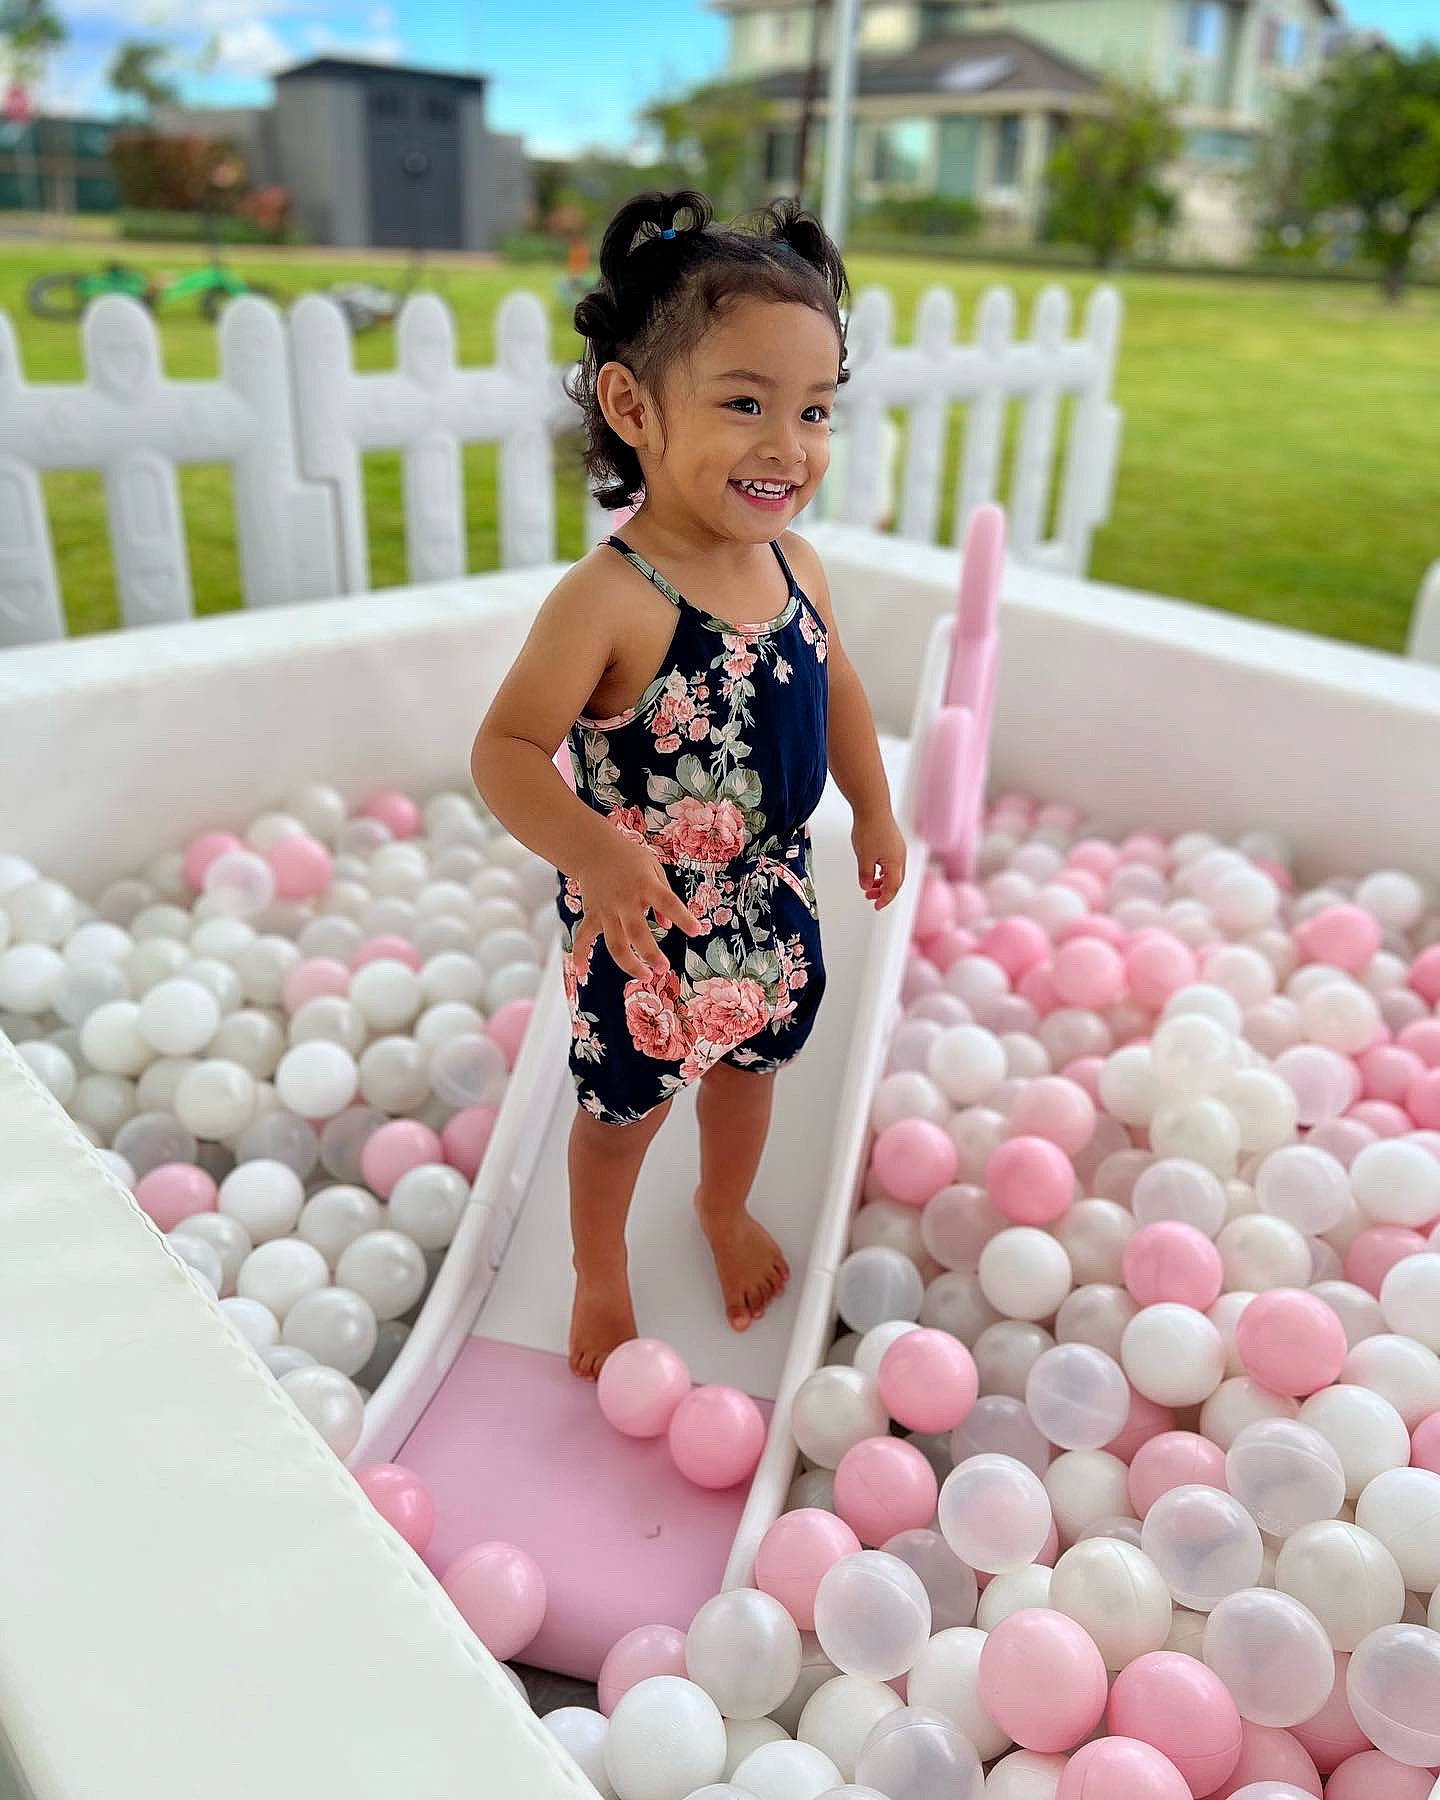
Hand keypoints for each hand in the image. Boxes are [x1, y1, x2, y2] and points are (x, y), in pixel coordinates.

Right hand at [571, 834, 701, 978]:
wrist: (594, 849)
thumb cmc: (630, 860)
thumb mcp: (653, 869)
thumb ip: (663, 897)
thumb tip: (667, 926)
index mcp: (645, 884)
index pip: (667, 902)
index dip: (683, 917)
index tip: (696, 931)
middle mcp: (624, 899)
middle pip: (636, 932)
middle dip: (650, 954)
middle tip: (663, 968)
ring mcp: (605, 909)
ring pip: (614, 942)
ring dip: (628, 963)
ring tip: (645, 976)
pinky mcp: (591, 914)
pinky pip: (583, 937)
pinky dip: (580, 954)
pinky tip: (582, 971)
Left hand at [852, 809, 906, 908]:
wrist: (872, 806)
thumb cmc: (869, 829)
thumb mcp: (864, 857)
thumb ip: (866, 875)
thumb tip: (867, 886)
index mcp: (896, 863)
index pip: (892, 888)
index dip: (884, 899)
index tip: (876, 906)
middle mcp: (901, 857)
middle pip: (895, 881)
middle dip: (883, 891)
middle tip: (870, 897)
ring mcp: (898, 849)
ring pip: (893, 872)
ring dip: (882, 881)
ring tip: (869, 885)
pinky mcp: (893, 842)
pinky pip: (891, 862)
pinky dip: (883, 871)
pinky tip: (873, 871)